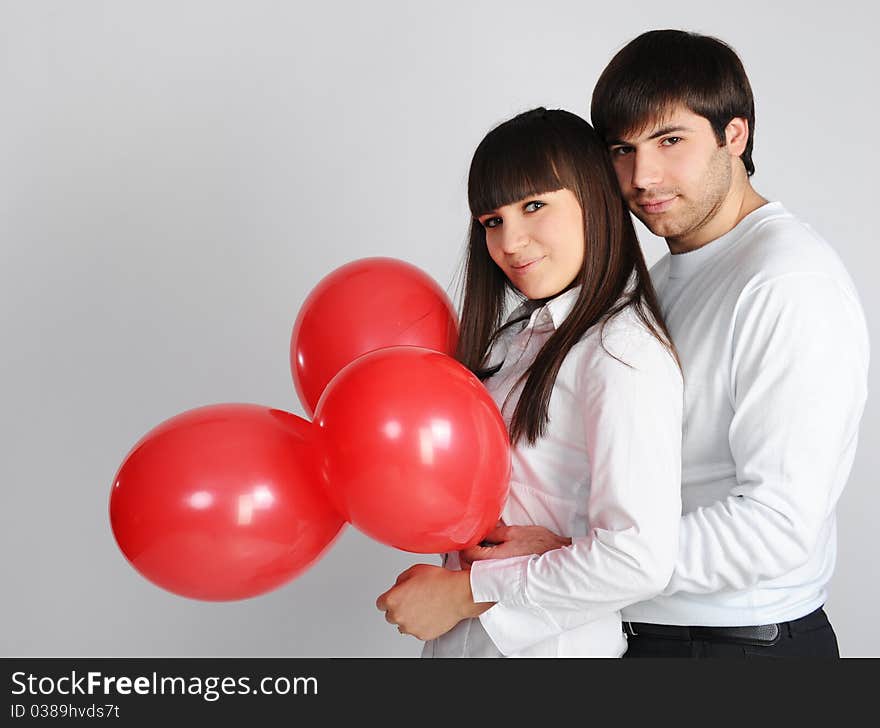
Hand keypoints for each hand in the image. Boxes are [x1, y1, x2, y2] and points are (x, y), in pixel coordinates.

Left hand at [375, 564, 491, 640]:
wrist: (458, 594)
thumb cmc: (439, 581)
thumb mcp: (413, 570)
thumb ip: (399, 581)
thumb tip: (398, 588)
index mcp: (392, 599)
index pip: (380, 603)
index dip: (390, 597)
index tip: (396, 596)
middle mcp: (398, 616)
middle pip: (390, 615)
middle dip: (399, 607)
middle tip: (413, 599)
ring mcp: (410, 627)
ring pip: (403, 625)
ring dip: (409, 617)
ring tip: (423, 606)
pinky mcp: (422, 635)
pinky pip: (417, 630)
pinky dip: (421, 624)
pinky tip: (430, 612)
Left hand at [459, 523, 570, 568]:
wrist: (559, 558)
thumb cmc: (540, 545)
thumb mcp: (514, 532)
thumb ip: (494, 533)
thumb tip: (479, 532)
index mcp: (494, 558)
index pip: (467, 555)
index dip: (465, 544)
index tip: (467, 538)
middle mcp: (495, 572)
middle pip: (470, 566)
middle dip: (469, 554)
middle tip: (475, 542)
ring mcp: (501, 578)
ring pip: (480, 572)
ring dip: (478, 560)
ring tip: (486, 548)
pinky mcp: (508, 581)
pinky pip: (491, 574)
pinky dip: (488, 566)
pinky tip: (496, 557)